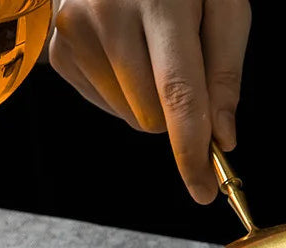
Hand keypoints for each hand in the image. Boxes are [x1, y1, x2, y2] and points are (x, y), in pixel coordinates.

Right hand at [48, 0, 250, 203]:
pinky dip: (125, 93)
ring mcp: (75, 33)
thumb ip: (225, 74)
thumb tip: (222, 138)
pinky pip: (107, 106)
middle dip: (177, 111)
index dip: (192, 151)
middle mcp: (107, 16)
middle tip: (181, 64)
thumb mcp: (224, 8)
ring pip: (130, 117)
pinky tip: (127, 54)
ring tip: (150, 50)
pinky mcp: (60, 50)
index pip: (178, 95)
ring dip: (150, 102)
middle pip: (153, 117)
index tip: (204, 190)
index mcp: (159, 2)